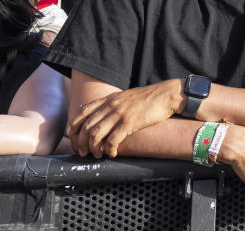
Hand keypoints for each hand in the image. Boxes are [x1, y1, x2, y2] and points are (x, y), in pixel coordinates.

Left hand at [69, 79, 183, 157]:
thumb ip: (114, 103)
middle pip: (87, 126)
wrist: (167, 95)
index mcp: (110, 99)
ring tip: (98, 155)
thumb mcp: (127, 96)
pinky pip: (112, 140)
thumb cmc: (150, 98)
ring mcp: (120, 114)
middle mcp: (111, 105)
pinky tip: (113, 153)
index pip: (84, 111)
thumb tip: (103, 113)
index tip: (72, 136)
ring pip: (96, 134)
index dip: (75, 125)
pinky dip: (109, 150)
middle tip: (84, 152)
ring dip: (94, 148)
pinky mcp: (129, 122)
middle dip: (82, 142)